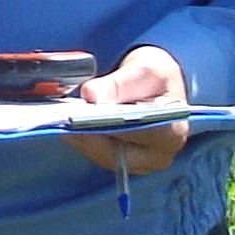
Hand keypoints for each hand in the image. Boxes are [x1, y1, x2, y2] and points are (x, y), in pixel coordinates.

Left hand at [61, 46, 191, 175]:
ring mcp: (139, 163)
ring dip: (82, 138)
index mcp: (173, 132)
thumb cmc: (156, 77)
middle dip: (90, 134)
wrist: (155, 86)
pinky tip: (67, 125)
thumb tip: (91, 94)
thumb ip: (120, 83)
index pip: (141, 134)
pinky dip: (82, 139)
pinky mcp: (120, 161)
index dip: (112, 125)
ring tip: (61, 121)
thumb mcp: (144, 70)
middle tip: (65, 119)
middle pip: (118, 152)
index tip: (87, 114)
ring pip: (103, 155)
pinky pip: (97, 153)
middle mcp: (158, 156)